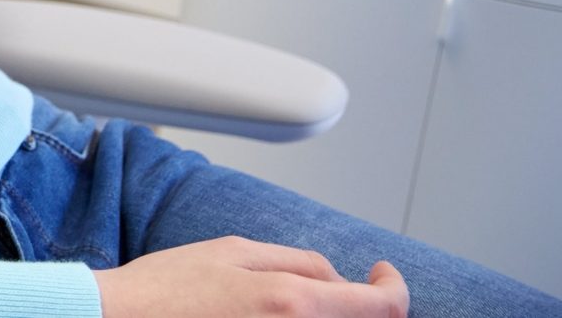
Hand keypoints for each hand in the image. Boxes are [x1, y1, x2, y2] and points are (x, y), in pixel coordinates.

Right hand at [96, 238, 408, 317]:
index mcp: (293, 302)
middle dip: (358, 304)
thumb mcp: (232, 251)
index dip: (395, 289)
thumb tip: (340, 278)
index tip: (383, 275)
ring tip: (292, 302)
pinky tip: (271, 316)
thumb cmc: (166, 288)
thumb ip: (297, 261)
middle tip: (339, 287)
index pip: (383, 308)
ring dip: (329, 317)